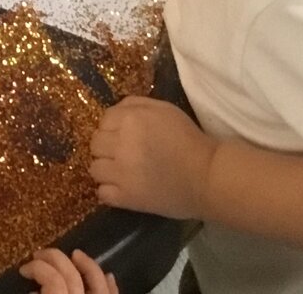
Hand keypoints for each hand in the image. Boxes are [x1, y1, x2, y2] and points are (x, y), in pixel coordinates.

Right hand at [19, 248, 117, 293]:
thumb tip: (31, 291)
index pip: (52, 279)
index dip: (37, 268)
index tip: (24, 269)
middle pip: (72, 274)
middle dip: (54, 258)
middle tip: (37, 255)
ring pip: (98, 281)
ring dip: (87, 264)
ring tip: (74, 254)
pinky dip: (110, 284)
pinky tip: (107, 275)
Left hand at [91, 96, 218, 219]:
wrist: (208, 178)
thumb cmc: (189, 140)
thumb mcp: (164, 110)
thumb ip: (135, 105)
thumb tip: (115, 111)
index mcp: (130, 120)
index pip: (103, 121)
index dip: (113, 128)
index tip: (125, 136)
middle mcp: (120, 145)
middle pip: (95, 144)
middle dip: (107, 147)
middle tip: (124, 154)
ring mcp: (121, 173)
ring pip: (94, 168)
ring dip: (106, 169)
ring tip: (122, 173)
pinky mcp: (126, 198)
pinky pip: (101, 193)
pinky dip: (109, 192)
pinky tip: (122, 189)